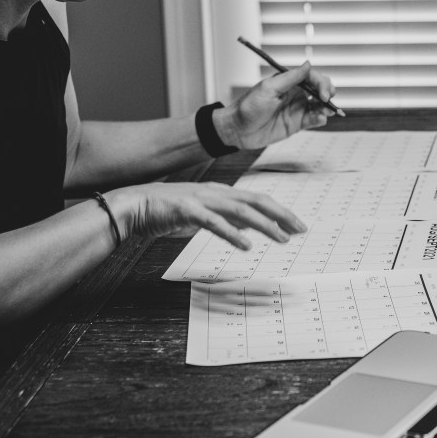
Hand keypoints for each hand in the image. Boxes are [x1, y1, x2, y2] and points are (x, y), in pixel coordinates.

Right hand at [107, 182, 307, 249]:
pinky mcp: (187, 211)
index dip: (279, 211)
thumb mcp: (203, 214)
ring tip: (282, 238)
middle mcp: (216, 193)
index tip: (296, 225)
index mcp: (220, 192)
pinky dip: (233, 233)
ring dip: (265, 225)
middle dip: (282, 215)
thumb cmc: (166, 210)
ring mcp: (203, 200)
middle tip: (301, 229)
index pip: (258, 200)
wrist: (135, 205)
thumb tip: (249, 227)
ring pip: (241, 210)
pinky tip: (246, 244)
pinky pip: (215, 223)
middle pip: (257, 201)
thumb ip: (226, 218)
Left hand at [214, 62, 336, 150]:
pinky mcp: (297, 124)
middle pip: (320, 90)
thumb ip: (291, 78)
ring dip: (327, 107)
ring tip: (326, 112)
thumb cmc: (248, 107)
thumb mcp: (268, 88)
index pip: (312, 77)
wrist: (238, 129)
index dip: (321, 83)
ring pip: (320, 105)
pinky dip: (320, 119)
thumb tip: (308, 64)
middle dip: (328, 92)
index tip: (323, 93)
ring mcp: (297, 109)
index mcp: (289, 82)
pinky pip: (313, 120)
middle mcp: (296, 94)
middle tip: (328, 100)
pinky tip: (320, 119)